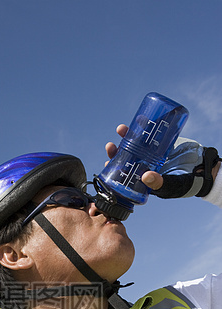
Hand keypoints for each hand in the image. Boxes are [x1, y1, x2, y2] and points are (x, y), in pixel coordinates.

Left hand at [105, 125, 220, 197]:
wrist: (205, 168)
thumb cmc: (187, 183)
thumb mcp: (171, 185)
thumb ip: (159, 182)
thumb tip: (145, 176)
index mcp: (143, 179)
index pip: (125, 174)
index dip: (115, 169)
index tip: (107, 162)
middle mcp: (146, 166)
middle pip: (127, 158)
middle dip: (117, 151)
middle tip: (111, 145)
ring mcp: (154, 154)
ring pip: (136, 145)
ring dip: (128, 137)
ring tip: (122, 129)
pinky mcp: (163, 143)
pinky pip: (151, 135)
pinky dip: (144, 127)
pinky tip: (139, 120)